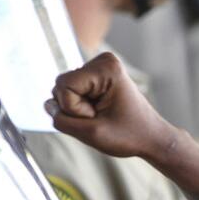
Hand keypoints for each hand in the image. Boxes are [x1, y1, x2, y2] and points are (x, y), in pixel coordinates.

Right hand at [49, 53, 178, 160]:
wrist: (151, 138)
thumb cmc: (129, 135)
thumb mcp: (91, 134)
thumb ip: (62, 120)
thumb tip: (48, 105)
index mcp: (106, 68)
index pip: (64, 87)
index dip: (74, 110)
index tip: (98, 116)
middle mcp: (102, 61)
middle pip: (61, 86)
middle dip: (75, 108)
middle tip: (100, 117)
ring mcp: (99, 68)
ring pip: (64, 90)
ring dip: (78, 109)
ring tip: (101, 116)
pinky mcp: (96, 78)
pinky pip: (71, 93)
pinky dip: (81, 107)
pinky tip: (99, 112)